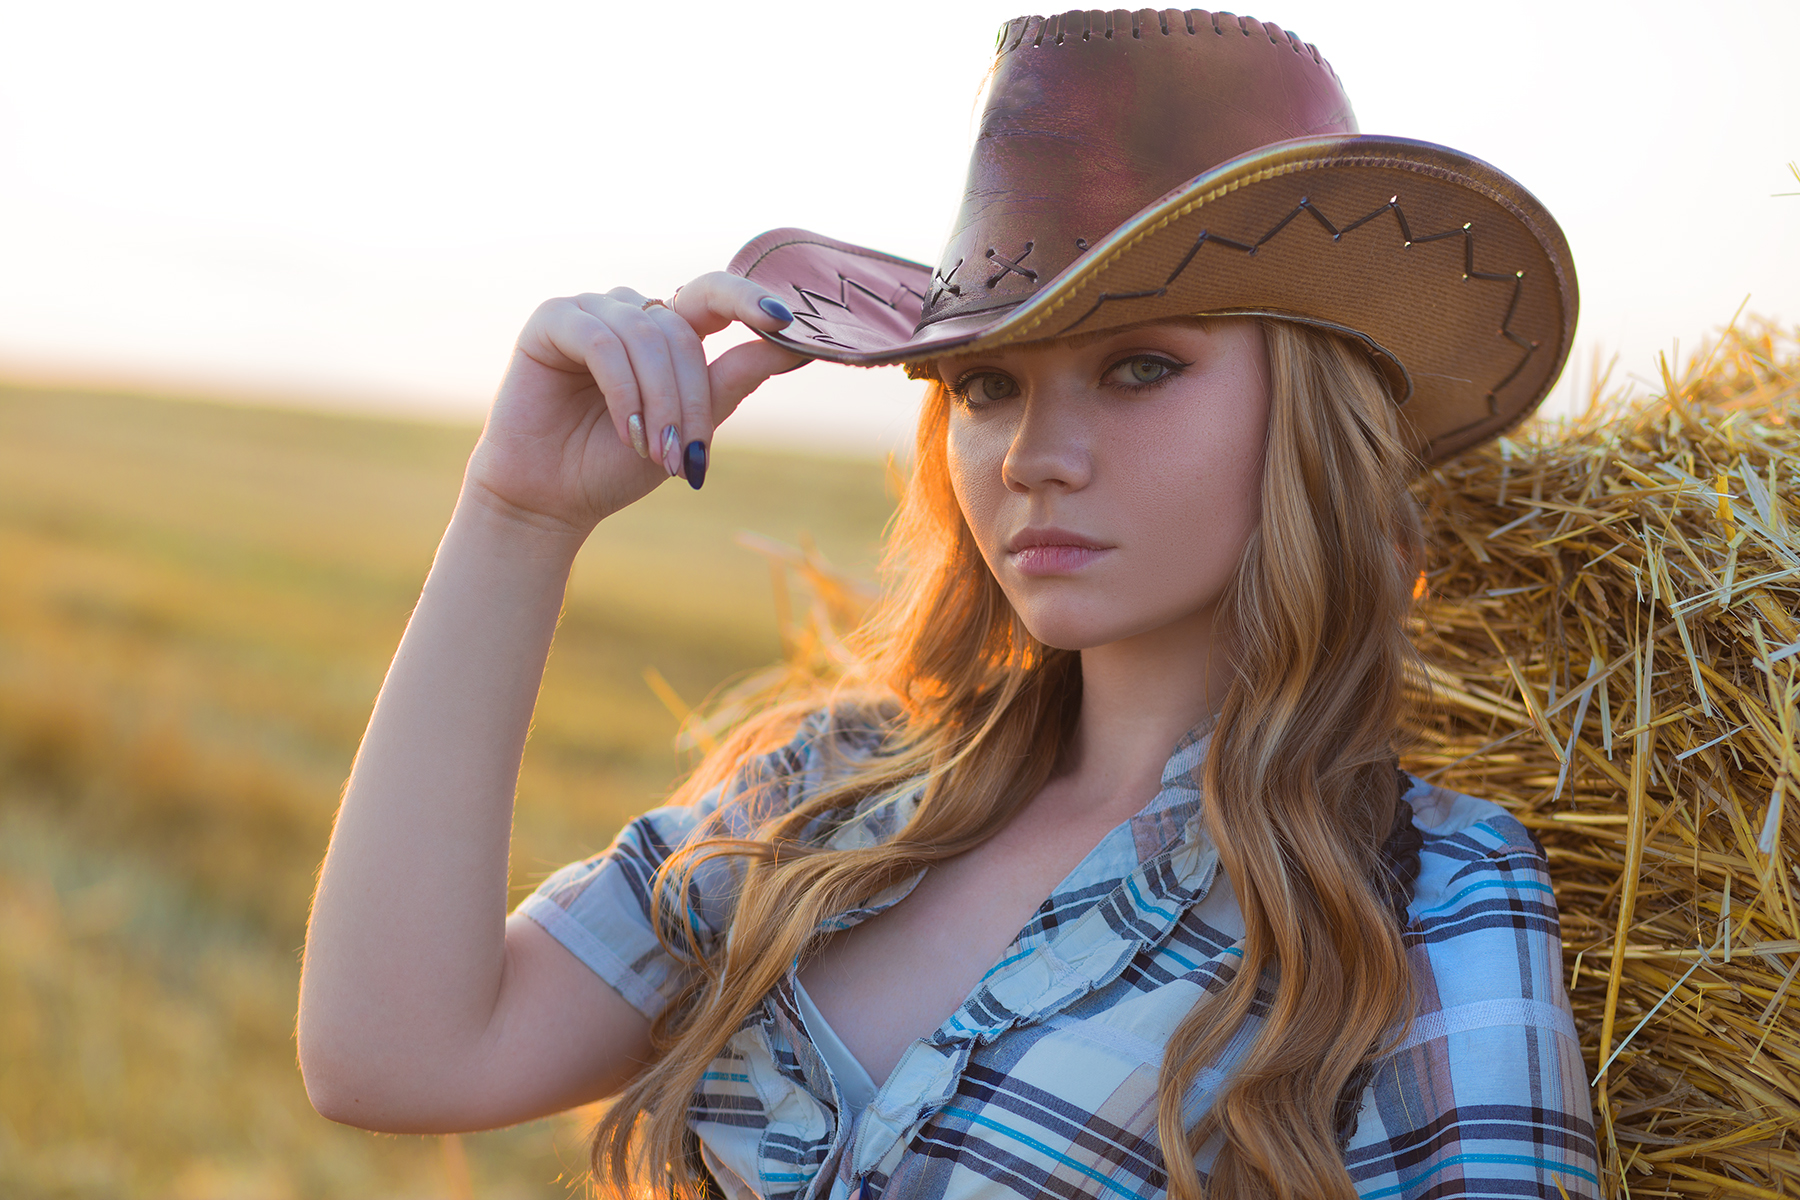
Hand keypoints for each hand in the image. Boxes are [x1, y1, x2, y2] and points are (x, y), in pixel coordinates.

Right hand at [462, 272, 804, 538]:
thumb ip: (732, 381)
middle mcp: (630, 312)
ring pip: (646, 337)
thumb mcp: (688, 427)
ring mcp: (590, 310)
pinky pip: (602, 342)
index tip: (785, 321)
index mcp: (667, 331)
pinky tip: (625, 429)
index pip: (715, 296)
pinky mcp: (551, 321)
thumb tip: (797, 346)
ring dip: (658, 401)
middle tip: (687, 454)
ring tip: (654, 452)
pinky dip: (622, 389)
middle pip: (682, 333)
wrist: (551, 500)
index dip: (749, 300)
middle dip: (690, 398)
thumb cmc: (616, 464)